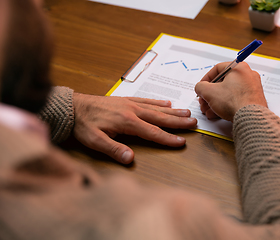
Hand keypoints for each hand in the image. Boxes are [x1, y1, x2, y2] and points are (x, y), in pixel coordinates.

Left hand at [72, 94, 196, 163]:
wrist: (73, 106)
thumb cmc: (83, 124)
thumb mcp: (94, 140)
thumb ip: (113, 149)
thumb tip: (130, 159)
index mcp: (127, 122)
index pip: (152, 132)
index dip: (168, 138)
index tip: (182, 142)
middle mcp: (132, 111)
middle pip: (160, 117)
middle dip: (177, 121)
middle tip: (193, 122)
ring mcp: (130, 103)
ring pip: (156, 108)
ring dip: (172, 111)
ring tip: (187, 112)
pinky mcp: (126, 99)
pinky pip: (147, 100)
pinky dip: (158, 102)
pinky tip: (167, 103)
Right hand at [195, 62, 266, 121]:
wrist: (250, 117)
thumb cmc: (235, 102)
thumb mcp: (209, 92)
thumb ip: (200, 87)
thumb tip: (200, 87)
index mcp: (239, 68)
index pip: (218, 69)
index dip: (206, 79)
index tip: (201, 86)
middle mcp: (248, 75)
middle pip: (223, 82)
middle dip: (210, 94)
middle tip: (204, 100)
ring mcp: (252, 88)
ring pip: (229, 93)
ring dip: (216, 101)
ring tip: (209, 109)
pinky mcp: (253, 99)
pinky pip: (236, 99)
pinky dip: (226, 105)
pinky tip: (217, 113)